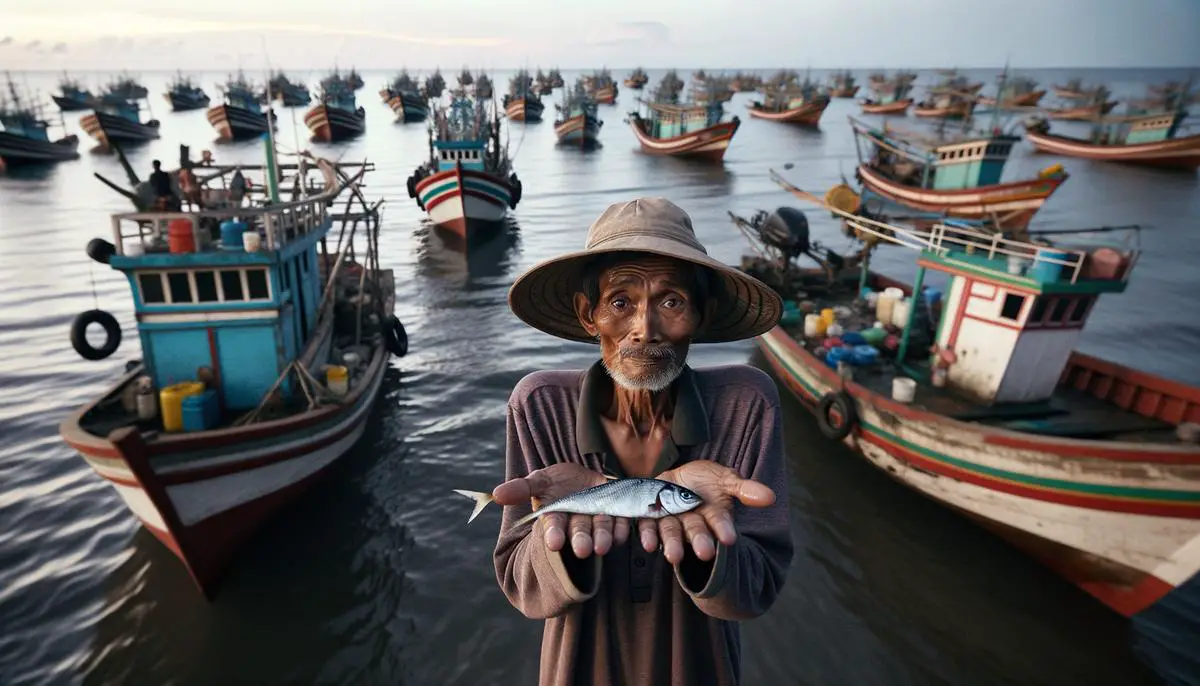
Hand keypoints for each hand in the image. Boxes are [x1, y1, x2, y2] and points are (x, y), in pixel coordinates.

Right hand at [491, 463, 631, 558]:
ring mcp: (604, 518)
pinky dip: (645, 533)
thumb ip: (521, 488)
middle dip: (582, 540)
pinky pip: (636, 525)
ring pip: (606, 530)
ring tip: (605, 545)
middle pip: (581, 532)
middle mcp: (582, 522)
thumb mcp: (540, 480)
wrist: (588, 477)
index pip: (554, 527)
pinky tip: (650, 543)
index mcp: (560, 517)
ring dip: (606, 538)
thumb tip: (496, 494)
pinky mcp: (625, 514)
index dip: (554, 534)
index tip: (554, 543)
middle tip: (583, 550)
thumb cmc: (559, 483)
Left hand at [647, 461, 775, 563]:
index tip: (729, 538)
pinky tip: (648, 545)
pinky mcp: (650, 516)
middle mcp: (692, 521)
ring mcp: (671, 519)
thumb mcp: (726, 479)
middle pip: (696, 532)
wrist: (678, 476)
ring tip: (673, 556)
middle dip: (700, 541)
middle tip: (704, 553)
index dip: (723, 529)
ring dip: (673, 544)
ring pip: (672, 533)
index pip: (719, 522)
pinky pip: (648, 526)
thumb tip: (770, 497)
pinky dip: (648, 535)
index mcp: (712, 515)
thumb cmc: (707, 480)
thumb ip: (744, 488)